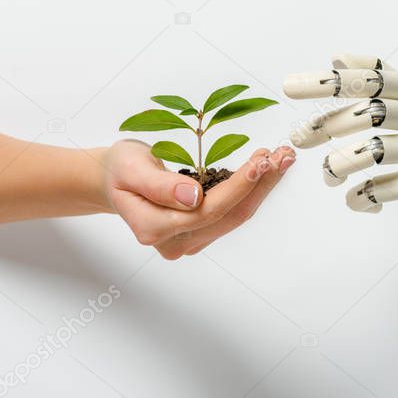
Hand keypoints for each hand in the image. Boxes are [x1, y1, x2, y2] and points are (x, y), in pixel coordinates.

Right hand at [101, 139, 295, 258]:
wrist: (114, 181)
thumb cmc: (120, 171)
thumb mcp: (131, 168)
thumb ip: (158, 185)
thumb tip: (193, 197)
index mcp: (153, 229)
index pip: (208, 210)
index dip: (238, 186)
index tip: (261, 162)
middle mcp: (175, 242)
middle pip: (230, 216)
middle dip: (261, 184)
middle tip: (283, 155)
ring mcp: (190, 240)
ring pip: (236, 215)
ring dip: (262, 186)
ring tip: (281, 157)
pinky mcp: (202, 232)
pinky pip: (232, 212)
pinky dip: (251, 189)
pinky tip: (265, 169)